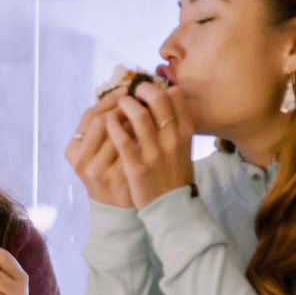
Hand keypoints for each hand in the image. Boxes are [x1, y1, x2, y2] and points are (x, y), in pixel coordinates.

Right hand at [66, 86, 134, 207]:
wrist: (118, 206)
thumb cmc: (108, 170)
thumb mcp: (94, 151)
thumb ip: (101, 126)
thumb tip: (120, 91)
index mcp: (73, 152)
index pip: (89, 116)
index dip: (108, 100)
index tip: (124, 90)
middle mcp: (82, 162)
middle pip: (102, 120)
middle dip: (122, 107)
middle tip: (138, 100)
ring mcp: (100, 171)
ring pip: (118, 131)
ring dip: (133, 119)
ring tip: (144, 114)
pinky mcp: (119, 177)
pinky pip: (132, 146)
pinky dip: (141, 134)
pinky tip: (149, 130)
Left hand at [107, 83, 195, 208]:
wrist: (172, 207)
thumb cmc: (175, 175)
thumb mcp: (183, 148)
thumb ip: (174, 127)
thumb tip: (159, 102)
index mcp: (186, 133)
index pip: (176, 96)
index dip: (159, 87)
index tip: (147, 90)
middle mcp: (173, 139)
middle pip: (159, 99)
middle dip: (141, 89)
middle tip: (131, 91)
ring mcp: (155, 153)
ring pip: (139, 116)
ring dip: (125, 105)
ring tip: (119, 106)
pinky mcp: (137, 167)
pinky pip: (122, 139)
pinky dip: (113, 126)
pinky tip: (108, 122)